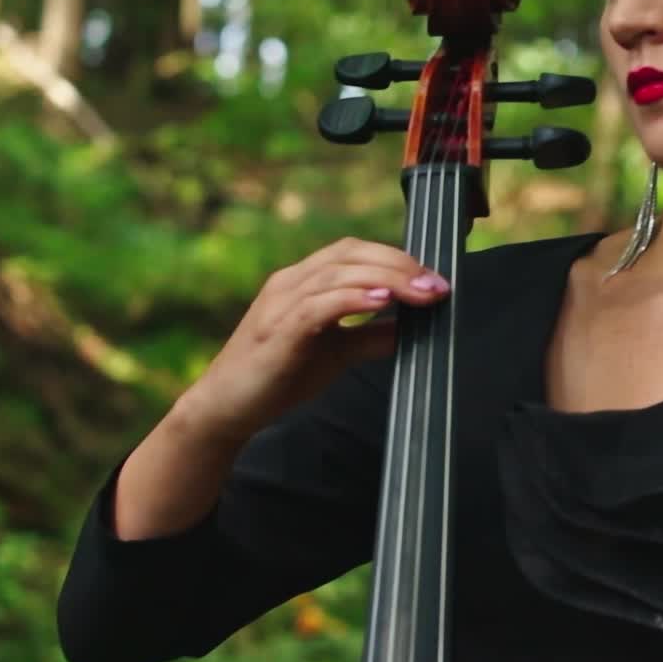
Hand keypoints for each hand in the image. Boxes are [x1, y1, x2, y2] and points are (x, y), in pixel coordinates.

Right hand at [178, 236, 449, 442]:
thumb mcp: (336, 353)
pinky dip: (353, 299)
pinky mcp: (277, 332)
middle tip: (437, 285)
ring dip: (387, 279)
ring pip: (338, 273)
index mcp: (303, 281)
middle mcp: (290, 283)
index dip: (396, 258)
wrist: (225, 410)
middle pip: (351, 254)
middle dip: (399, 264)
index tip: (433, 278)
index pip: (354, 251)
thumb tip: (411, 328)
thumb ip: (369, 336)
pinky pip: (319, 305)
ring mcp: (280, 304)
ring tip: (422, 292)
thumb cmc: (278, 377)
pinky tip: (382, 302)